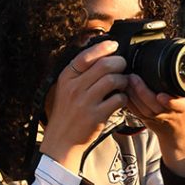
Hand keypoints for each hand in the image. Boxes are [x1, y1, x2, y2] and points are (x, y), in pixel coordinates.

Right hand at [40, 41, 128, 172]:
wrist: (62, 140)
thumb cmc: (67, 113)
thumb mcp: (65, 89)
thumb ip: (79, 73)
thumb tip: (102, 55)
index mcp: (66, 78)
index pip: (86, 56)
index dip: (103, 47)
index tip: (113, 45)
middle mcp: (74, 88)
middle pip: (104, 65)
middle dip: (119, 63)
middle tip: (122, 66)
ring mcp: (85, 102)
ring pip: (113, 80)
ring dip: (123, 80)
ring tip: (122, 84)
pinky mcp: (96, 116)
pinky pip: (118, 99)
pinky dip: (123, 97)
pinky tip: (120, 99)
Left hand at [124, 75, 184, 177]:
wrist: (179, 132)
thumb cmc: (184, 108)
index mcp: (183, 107)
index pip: (177, 105)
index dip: (169, 101)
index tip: (161, 96)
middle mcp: (169, 114)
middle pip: (154, 106)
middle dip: (142, 91)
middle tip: (133, 77)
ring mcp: (156, 119)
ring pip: (141, 109)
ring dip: (132, 95)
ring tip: (126, 80)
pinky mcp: (145, 120)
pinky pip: (134, 111)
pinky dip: (128, 101)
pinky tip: (123, 90)